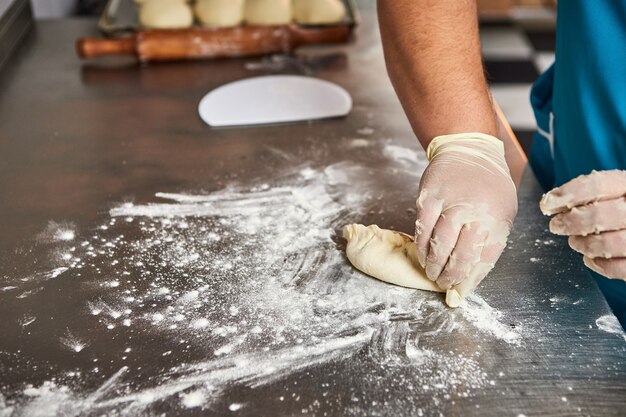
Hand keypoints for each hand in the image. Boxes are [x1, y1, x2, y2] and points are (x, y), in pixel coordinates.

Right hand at [415, 133, 517, 302]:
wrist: (470, 151)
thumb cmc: (488, 187)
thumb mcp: (501, 213)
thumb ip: (489, 243)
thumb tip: (470, 278)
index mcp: (497, 219)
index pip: (484, 258)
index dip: (470, 279)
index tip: (460, 291)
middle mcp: (476, 212)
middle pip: (461, 255)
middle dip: (451, 276)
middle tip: (444, 284)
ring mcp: (451, 204)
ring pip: (439, 244)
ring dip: (434, 264)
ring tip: (432, 273)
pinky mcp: (430, 197)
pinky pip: (422, 229)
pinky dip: (421, 246)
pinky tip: (423, 255)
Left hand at [540, 170, 625, 279]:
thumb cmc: (618, 209)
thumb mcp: (612, 192)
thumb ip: (588, 194)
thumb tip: (551, 203)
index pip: (600, 185)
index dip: (569, 194)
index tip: (547, 204)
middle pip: (604, 215)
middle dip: (573, 222)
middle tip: (556, 226)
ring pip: (614, 243)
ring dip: (586, 244)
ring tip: (574, 242)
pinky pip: (623, 267)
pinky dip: (602, 265)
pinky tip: (590, 259)